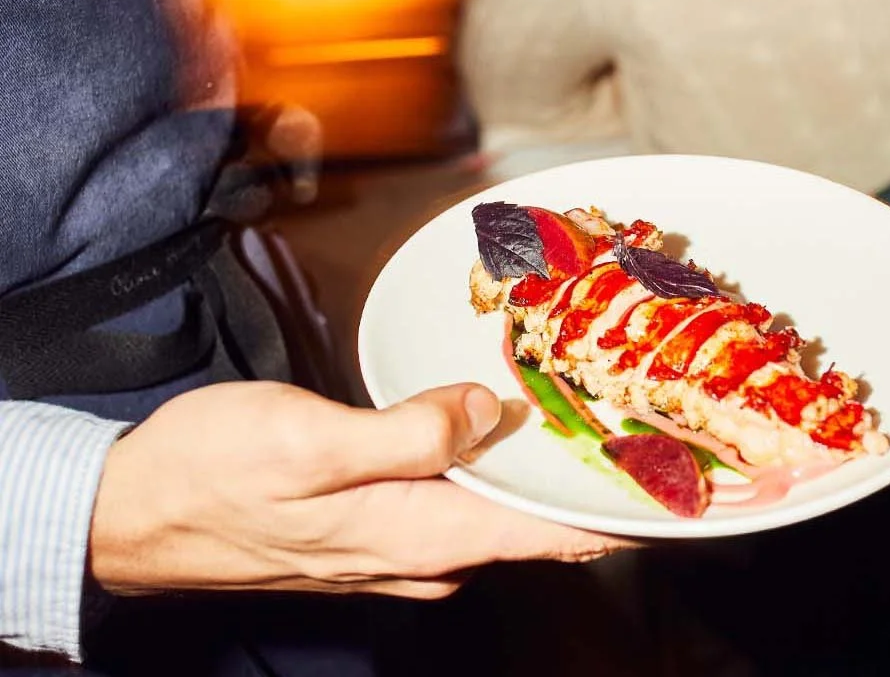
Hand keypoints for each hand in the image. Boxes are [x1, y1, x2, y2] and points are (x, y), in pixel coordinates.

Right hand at [89, 381, 628, 597]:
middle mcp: (415, 554)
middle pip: (524, 529)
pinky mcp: (366, 526)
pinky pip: (453, 505)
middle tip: (639, 439)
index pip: (539, 538)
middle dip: (583, 493)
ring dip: (536, 482)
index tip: (673, 503)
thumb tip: (488, 413)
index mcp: (415, 535)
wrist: (137, 509)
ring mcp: (389, 546)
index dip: (609, 521)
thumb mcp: (312, 444)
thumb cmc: (217, 473)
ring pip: (490, 516)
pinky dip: (488, 476)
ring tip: (587, 434)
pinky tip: (495, 440)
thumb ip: (408, 434)